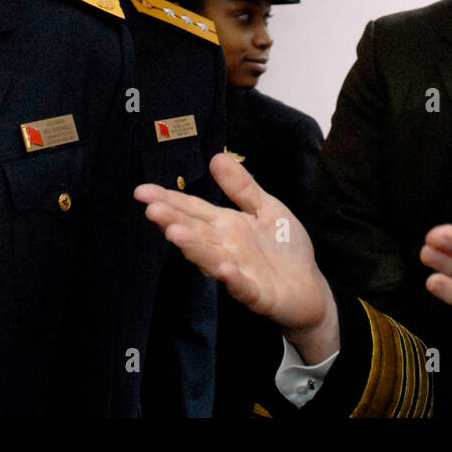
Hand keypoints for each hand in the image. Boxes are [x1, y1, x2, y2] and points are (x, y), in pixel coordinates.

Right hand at [135, 153, 339, 363]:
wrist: (310, 288)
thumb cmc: (284, 247)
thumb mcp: (265, 208)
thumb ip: (241, 187)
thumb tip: (216, 156)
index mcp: (225, 225)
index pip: (192, 210)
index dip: (168, 200)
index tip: (142, 191)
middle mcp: (225, 248)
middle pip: (195, 233)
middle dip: (173, 221)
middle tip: (151, 210)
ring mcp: (238, 272)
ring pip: (211, 259)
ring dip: (194, 248)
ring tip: (175, 234)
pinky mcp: (257, 294)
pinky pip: (244, 286)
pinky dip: (234, 279)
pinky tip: (225, 268)